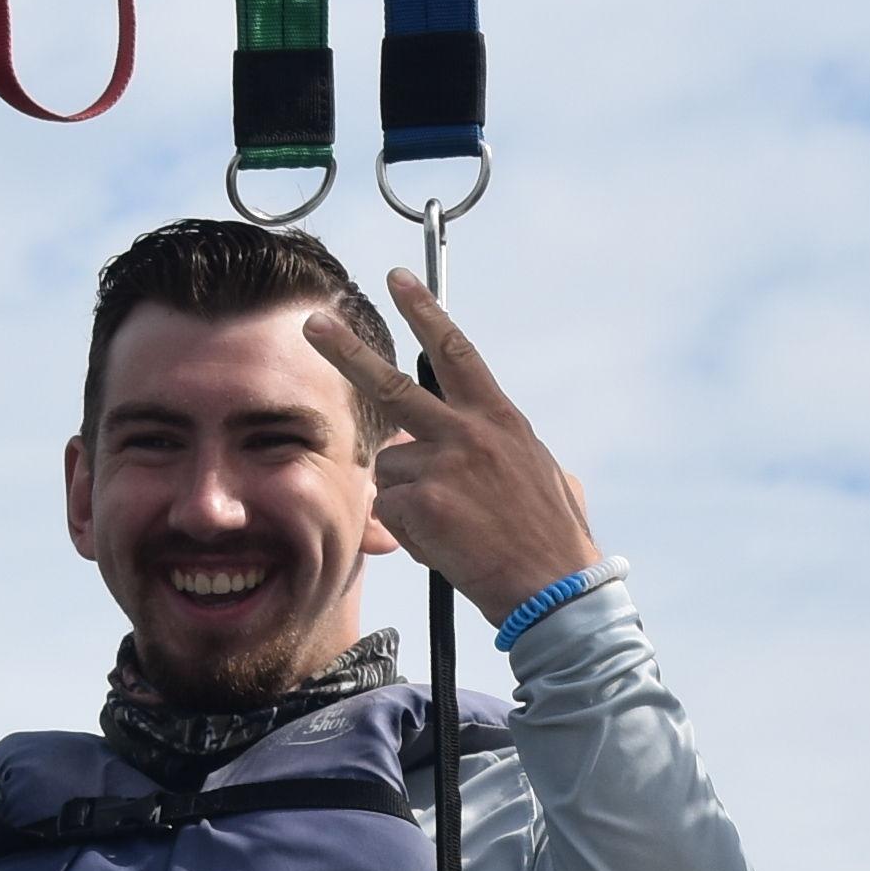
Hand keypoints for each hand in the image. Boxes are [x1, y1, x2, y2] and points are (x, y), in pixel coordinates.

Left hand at [308, 282, 596, 623]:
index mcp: (500, 420)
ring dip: (406, 496)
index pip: (456, 353)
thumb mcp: (548, 476)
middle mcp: (469, 433)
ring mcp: (444, 467)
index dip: (426, 312)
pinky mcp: (423, 504)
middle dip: (348, 353)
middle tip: (313, 326)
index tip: (401, 280)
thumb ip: (510, 453)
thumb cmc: (554, 539)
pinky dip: (409, 530)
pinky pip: (389, 509)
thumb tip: (490, 455)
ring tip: (451, 524)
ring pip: (389, 469)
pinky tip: (445, 544)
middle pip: (391, 385)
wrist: (556, 590)